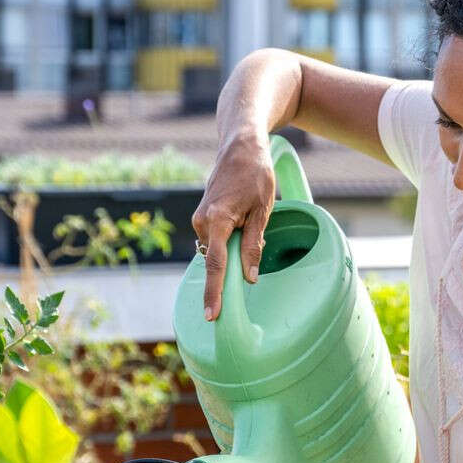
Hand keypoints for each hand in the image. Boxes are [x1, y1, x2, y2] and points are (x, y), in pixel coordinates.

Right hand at [192, 132, 275, 320]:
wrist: (239, 147)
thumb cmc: (255, 175)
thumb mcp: (263, 211)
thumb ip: (254, 245)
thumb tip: (250, 278)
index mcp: (217, 220)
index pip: (216, 265)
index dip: (214, 293)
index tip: (213, 315)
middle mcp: (202, 222)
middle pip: (217, 261)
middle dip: (232, 267)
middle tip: (250, 243)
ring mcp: (200, 221)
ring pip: (217, 251)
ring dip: (233, 251)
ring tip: (250, 220)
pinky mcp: (203, 219)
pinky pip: (216, 242)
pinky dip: (228, 243)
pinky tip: (242, 223)